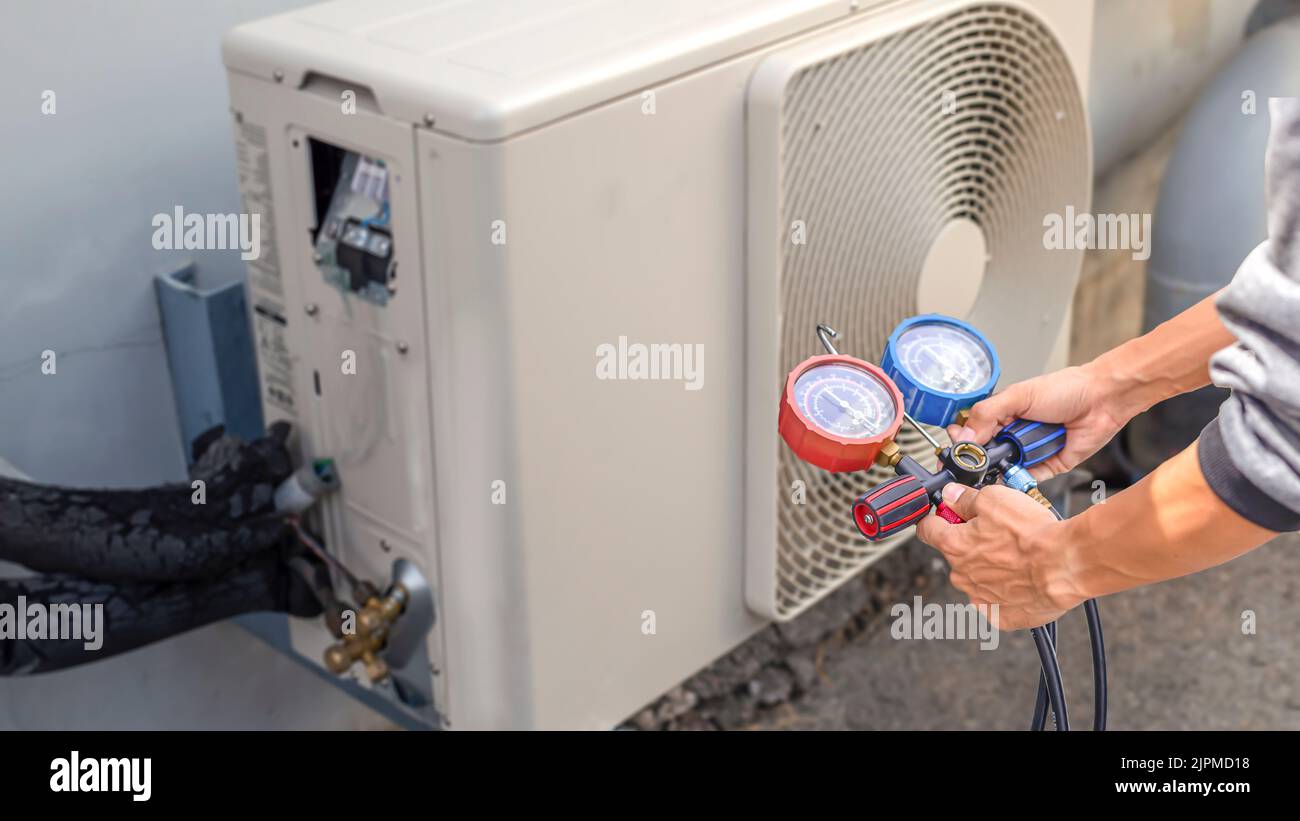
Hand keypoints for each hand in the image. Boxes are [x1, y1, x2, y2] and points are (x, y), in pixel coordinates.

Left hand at [916, 483, 1083, 630]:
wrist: (1065, 565)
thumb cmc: (1032, 534)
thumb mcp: (994, 499)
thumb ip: (966, 498)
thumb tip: (951, 495)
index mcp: (953, 545)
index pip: (927, 530)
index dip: (937, 518)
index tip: (947, 515)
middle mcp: (961, 575)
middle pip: (956, 554)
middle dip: (971, 543)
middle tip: (999, 533)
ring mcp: (980, 598)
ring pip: (977, 578)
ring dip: (990, 567)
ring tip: (1018, 556)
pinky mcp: (1001, 616)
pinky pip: (996, 602)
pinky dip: (1006, 592)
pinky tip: (1023, 579)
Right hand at [945, 364, 1127, 479]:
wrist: (1102, 400)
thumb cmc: (1066, 389)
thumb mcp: (1019, 395)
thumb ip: (988, 413)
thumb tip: (964, 434)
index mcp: (1003, 414)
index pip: (973, 431)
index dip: (963, 440)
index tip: (954, 447)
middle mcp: (1014, 434)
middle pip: (986, 454)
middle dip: (979, 458)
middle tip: (973, 460)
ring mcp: (1030, 451)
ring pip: (1004, 468)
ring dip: (1001, 468)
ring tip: (999, 462)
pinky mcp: (1047, 466)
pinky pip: (1027, 479)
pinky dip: (1020, 479)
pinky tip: (1014, 475)